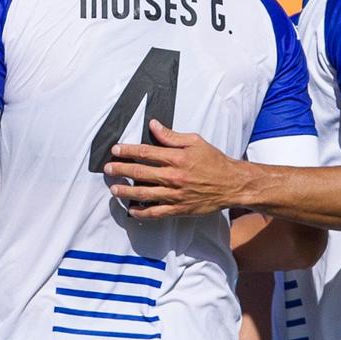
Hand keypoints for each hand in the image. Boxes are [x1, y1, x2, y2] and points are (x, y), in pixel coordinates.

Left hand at [104, 120, 249, 216]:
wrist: (232, 184)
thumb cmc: (215, 162)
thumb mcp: (195, 142)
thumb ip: (171, 136)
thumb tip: (153, 126)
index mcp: (177, 158)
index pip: (145, 153)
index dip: (127, 151)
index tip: (116, 150)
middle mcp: (173, 177)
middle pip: (140, 172)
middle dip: (121, 170)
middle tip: (108, 168)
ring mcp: (175, 195)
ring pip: (144, 193)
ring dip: (126, 191)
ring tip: (114, 188)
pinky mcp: (179, 209)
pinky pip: (156, 212)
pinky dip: (142, 212)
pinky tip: (132, 209)